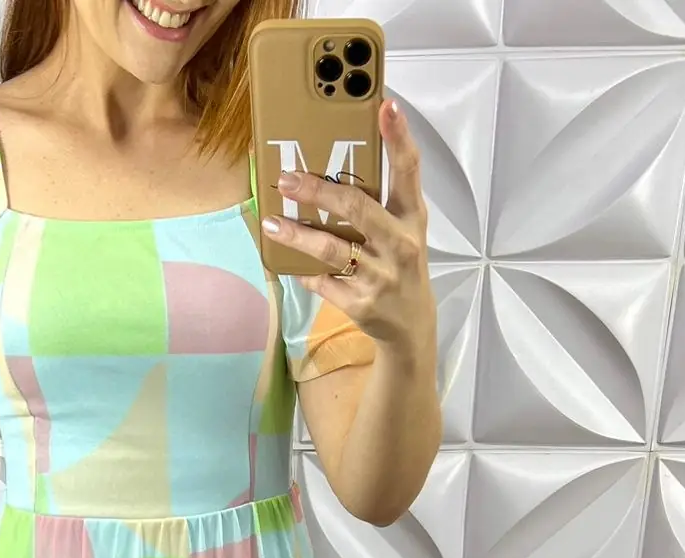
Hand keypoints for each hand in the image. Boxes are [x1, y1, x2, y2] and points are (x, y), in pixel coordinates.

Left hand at [266, 99, 434, 357]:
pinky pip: (323, 282)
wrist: (411, 325)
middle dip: (318, 191)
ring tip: (273, 223)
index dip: (398, 137)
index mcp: (412, 217)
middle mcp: (400, 244)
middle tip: (286, 179)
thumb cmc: (400, 265)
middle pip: (356, 208)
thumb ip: (379, 202)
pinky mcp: (361, 303)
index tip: (385, 105)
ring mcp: (381, 276)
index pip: (408, 170)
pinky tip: (288, 264)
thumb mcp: (403, 230)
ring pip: (332, 249)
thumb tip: (330, 167)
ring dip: (298, 235)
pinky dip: (304, 271)